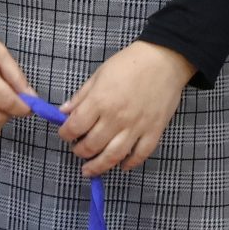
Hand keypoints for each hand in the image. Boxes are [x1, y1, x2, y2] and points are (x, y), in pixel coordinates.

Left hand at [60, 41, 194, 178]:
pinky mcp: (154, 131)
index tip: (65, 134)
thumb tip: (63, 111)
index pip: (75, 127)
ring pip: (113, 156)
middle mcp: (116, 118)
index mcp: (100, 101)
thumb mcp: (99, 74)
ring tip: (89, 169)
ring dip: (98, 166)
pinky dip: (129, 163)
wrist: (165, 60)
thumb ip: (81, 96)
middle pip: (92, 146)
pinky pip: (140, 155)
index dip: (65, 134)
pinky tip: (121, 165)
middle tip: (77, 150)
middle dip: (80, 151)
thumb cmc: (129, 63)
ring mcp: (136, 127)